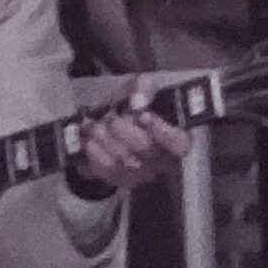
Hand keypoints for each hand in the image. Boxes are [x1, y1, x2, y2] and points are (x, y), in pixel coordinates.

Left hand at [74, 80, 190, 191]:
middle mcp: (162, 160)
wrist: (111, 125)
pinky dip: (94, 152)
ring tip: (95, 126)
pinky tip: (89, 139)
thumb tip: (137, 102)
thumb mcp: (140, 88)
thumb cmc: (134, 107)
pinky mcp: (121, 180)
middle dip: (122, 129)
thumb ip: (142, 88)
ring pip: (122, 160)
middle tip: (110, 118)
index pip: (179, 142)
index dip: (162, 131)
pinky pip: (106, 169)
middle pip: (144, 149)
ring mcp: (142, 173)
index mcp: (175, 137)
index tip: (143, 115)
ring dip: (104, 140)